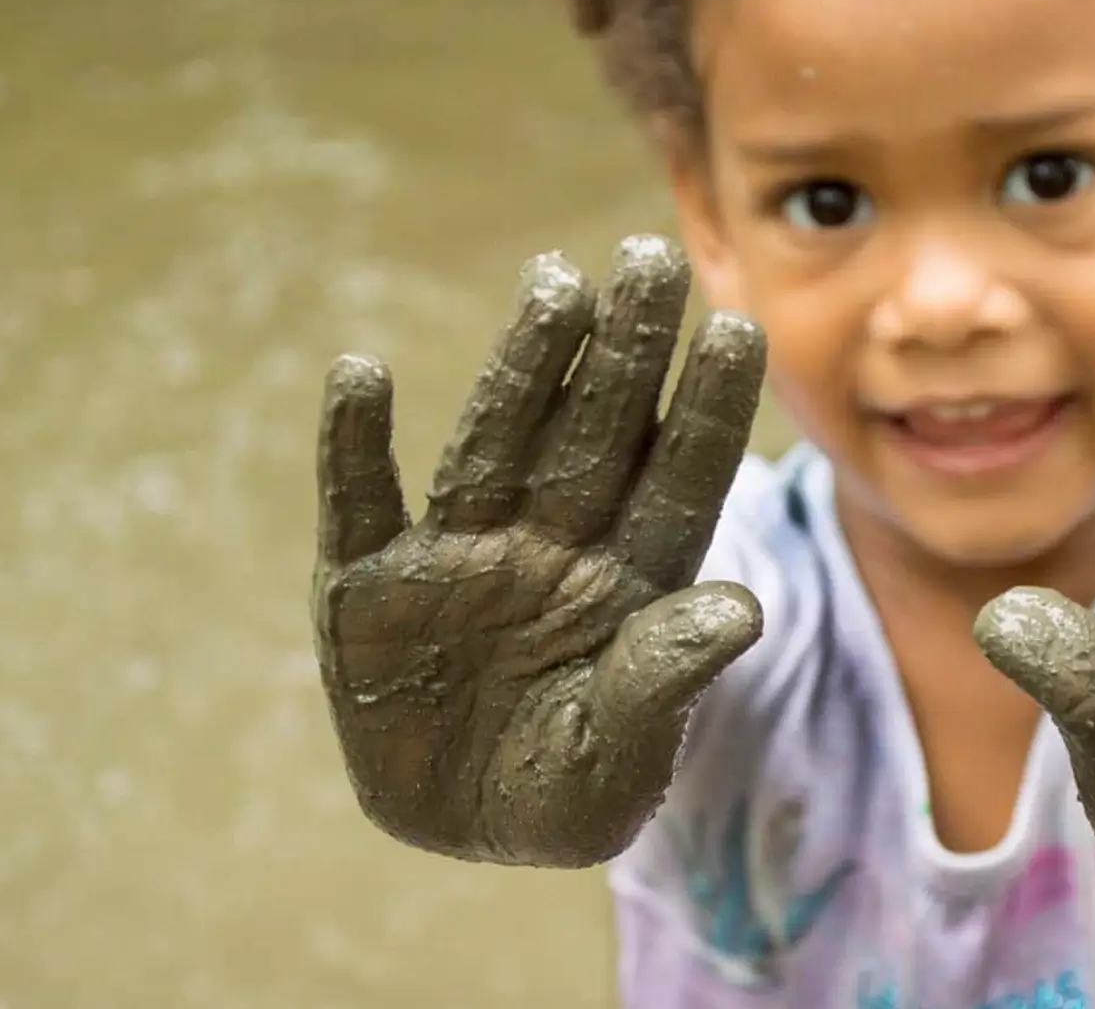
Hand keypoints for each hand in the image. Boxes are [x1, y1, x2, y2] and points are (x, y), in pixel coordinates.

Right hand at [313, 236, 767, 867]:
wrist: (457, 837)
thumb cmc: (562, 795)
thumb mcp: (620, 761)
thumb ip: (664, 680)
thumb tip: (742, 609)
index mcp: (627, 581)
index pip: (675, 478)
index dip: (705, 408)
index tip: (739, 328)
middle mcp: (549, 546)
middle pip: (591, 434)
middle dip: (624, 351)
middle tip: (653, 257)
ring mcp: (458, 558)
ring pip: (494, 443)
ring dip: (521, 368)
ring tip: (555, 285)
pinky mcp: (368, 586)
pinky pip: (360, 502)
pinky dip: (352, 444)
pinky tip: (358, 375)